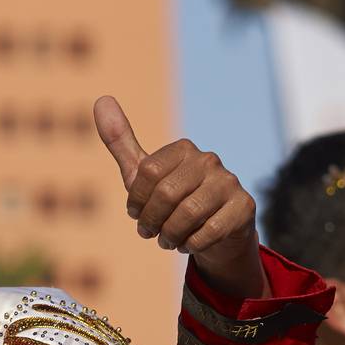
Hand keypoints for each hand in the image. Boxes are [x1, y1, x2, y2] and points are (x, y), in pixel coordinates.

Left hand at [95, 96, 267, 299]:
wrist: (215, 229)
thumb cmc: (173, 200)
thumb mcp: (143, 175)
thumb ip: (121, 142)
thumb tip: (101, 100)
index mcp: (183, 149)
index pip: (146, 172)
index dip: (135, 200)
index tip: (136, 213)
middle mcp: (209, 160)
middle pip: (165, 194)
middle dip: (150, 222)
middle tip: (150, 232)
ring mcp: (229, 182)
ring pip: (187, 214)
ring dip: (170, 235)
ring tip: (169, 239)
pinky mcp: (243, 207)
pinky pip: (208, 232)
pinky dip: (191, 244)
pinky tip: (191, 242)